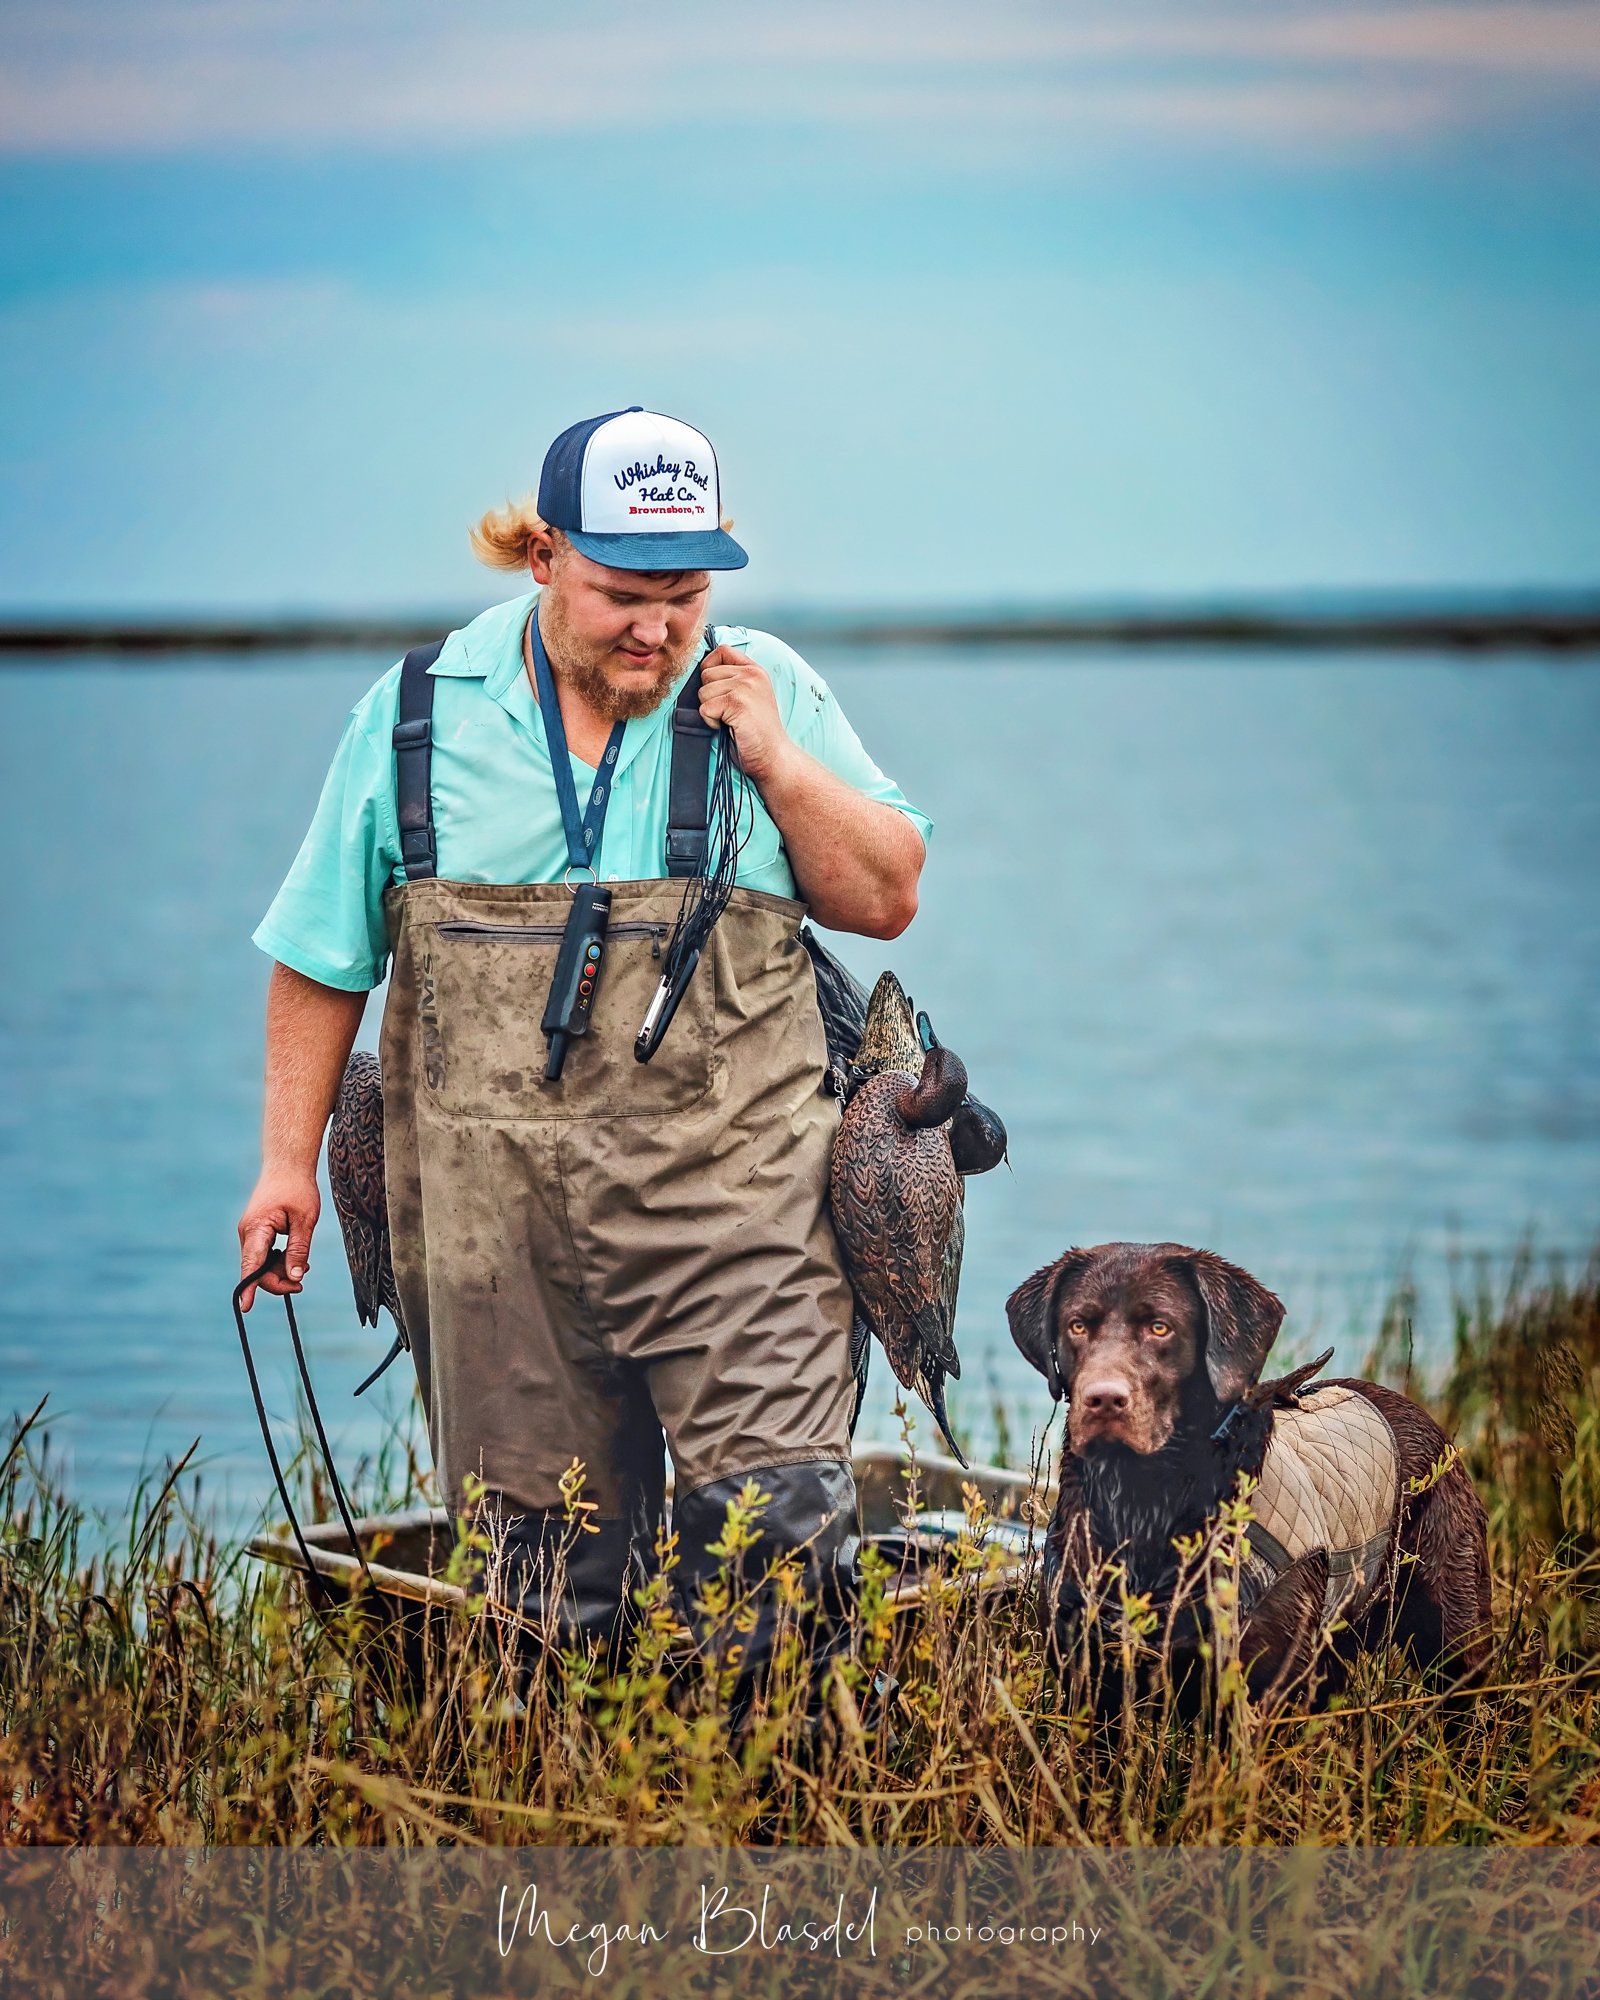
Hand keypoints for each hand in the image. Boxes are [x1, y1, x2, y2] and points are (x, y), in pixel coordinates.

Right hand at [237, 1166, 320, 1310]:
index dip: (249, 1288)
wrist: (287, 1166)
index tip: (245, 1307)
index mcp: (256, 1229)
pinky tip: (295, 1259)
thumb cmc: (297, 1189)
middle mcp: (247, 1233)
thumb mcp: (305, 1220)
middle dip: (278, 1280)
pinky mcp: (256, 1232)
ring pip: (260, 1264)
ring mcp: (250, 1233)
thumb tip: (295, 1277)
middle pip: (257, 1269)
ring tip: (305, 1268)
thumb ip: (299, 1249)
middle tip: (302, 1284)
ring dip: (280, 1271)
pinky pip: (263, 1255)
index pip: (251, 1265)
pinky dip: (278, 1261)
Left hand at [697, 646, 793, 785]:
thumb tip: (700, 672)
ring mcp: (745, 687)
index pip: (721, 650)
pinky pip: (705, 708)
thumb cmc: (756, 732)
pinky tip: (729, 728)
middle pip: (706, 673)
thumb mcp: (749, 696)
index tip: (718, 689)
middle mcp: (751, 674)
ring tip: (731, 721)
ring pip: (703, 692)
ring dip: (710, 711)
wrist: (773, 756)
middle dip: (710, 696)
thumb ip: (732, 679)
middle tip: (729, 713)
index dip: (710, 667)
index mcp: (755, 670)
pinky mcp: (737, 703)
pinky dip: (711, 722)